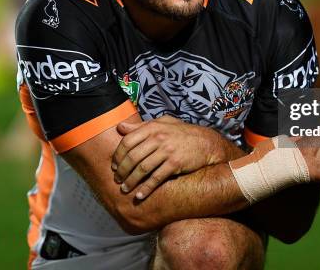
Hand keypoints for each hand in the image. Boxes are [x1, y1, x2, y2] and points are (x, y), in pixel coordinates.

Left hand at [111, 116, 227, 199]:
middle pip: (132, 157)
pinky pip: (156, 178)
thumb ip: (141, 125)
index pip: (127, 141)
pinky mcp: (175, 164)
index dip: (117, 155)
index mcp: (153, 127)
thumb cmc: (182, 133)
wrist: (206, 142)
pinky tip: (140, 195)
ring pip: (142, 169)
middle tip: (117, 180)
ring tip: (125, 189)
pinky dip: (146, 188)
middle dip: (122, 171)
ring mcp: (167, 151)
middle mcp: (159, 138)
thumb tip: (120, 127)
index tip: (114, 165)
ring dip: (131, 181)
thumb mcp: (163, 123)